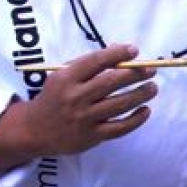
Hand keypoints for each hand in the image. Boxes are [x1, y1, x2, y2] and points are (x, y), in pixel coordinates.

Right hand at [0, 44, 157, 173]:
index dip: (117, 54)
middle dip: (135, 74)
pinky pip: (120, 128)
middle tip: (150, 70)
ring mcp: (84, 118)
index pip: (95, 61)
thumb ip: (87, 65)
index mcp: (66, 78)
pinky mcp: (92, 136)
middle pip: (111, 82)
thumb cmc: (54, 98)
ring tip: (153, 87)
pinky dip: (136, 119)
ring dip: (140, 94)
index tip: (134, 50)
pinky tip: (146, 110)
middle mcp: (75, 98)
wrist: (34, 130)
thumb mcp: (62, 76)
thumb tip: (119, 52)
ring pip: (119, 104)